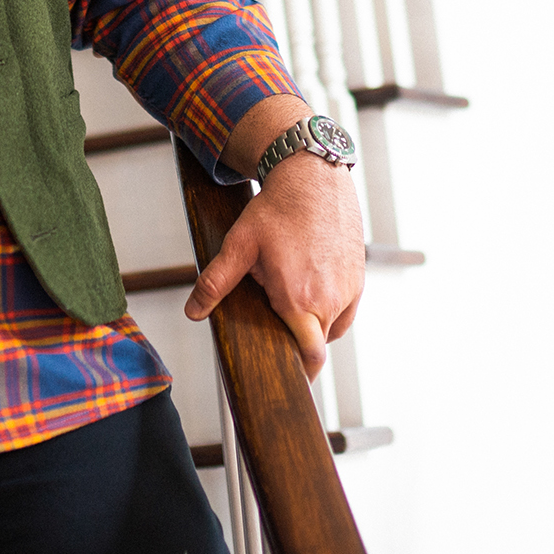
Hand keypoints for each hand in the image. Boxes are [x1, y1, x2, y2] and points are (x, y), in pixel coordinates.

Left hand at [183, 138, 365, 377]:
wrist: (314, 175)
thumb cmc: (278, 209)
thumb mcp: (240, 245)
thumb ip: (216, 282)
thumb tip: (193, 312)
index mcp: (300, 301)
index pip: (311, 357)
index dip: (302, 371)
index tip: (291, 377)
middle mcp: (331, 300)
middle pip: (318, 343)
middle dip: (300, 343)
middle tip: (279, 333)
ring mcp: (349, 289)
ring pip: (333, 326)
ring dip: (315, 325)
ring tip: (292, 303)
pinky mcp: (359, 276)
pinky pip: (346, 308)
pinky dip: (330, 308)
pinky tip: (311, 291)